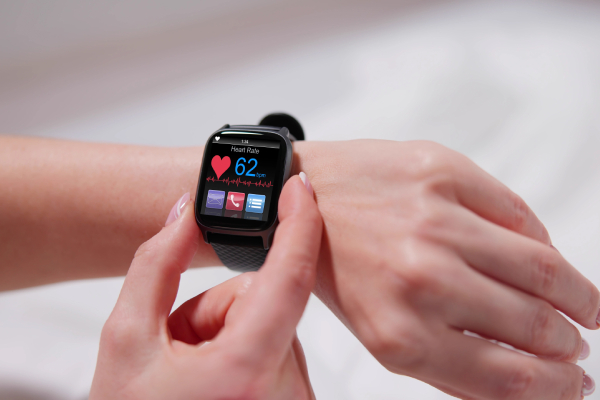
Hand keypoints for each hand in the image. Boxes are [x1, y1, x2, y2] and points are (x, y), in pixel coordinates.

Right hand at [90, 176, 320, 399]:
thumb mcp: (126, 341)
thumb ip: (157, 265)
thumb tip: (185, 214)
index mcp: (247, 370)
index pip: (289, 277)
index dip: (299, 223)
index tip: (299, 187)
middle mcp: (286, 390)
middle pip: (263, 301)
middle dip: (219, 307)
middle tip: (181, 343)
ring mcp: (296, 399)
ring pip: (267, 322)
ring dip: (228, 331)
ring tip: (193, 370)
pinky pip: (276, 347)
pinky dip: (244, 351)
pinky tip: (214, 379)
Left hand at [294, 140, 597, 398]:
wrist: (301, 194)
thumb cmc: (335, 264)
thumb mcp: (380, 332)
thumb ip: (447, 363)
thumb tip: (520, 381)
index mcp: (401, 333)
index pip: (509, 379)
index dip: (554, 388)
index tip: (571, 384)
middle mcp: (422, 279)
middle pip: (534, 325)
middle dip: (566, 343)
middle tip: (574, 344)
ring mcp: (436, 221)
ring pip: (541, 267)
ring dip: (575, 294)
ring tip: (581, 305)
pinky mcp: (444, 173)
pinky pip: (518, 212)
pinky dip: (541, 240)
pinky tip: (543, 256)